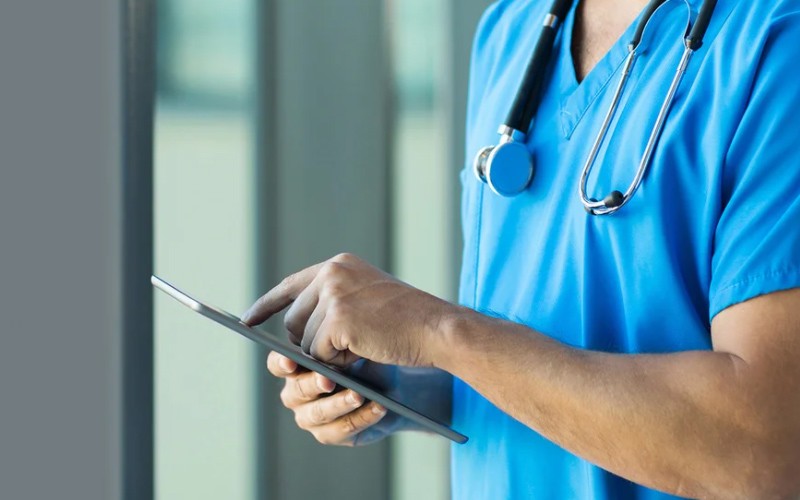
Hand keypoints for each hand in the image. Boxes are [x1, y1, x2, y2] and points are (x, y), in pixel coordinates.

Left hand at [242, 253, 456, 366]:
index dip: (267, 305)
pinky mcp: (336, 319)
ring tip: (362, 345)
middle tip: (345, 347)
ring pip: (306, 342)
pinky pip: (318, 355)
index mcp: (339, 265)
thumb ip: (333, 303)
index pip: (291, 285)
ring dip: (328, 354)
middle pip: (294, 321)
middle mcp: (332, 273)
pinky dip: (337, 362)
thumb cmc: (407, 321)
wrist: (436, 328)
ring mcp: (333, 294)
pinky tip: (363, 351)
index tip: (246, 320)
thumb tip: (293, 331)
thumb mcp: (366, 300)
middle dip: (310, 342)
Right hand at [266, 351, 388, 445]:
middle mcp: (298, 394)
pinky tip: (378, 407)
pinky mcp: (332, 434)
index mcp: (298, 367)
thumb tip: (327, 336)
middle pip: (297, 391)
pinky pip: (341, 430)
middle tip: (329, 379)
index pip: (277, 365)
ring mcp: (312, 417)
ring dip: (338, 404)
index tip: (291, 362)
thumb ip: (337, 341)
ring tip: (359, 395)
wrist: (396, 385)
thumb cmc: (368, 360)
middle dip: (313, 384)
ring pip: (317, 414)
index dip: (281, 364)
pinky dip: (361, 417)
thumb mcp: (356, 345)